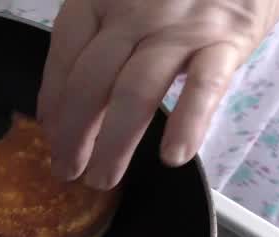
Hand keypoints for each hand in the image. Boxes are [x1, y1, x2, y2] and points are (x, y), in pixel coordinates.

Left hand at [37, 0, 278, 188]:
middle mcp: (134, 11)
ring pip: (136, 92)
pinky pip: (203, 86)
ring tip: (102, 179)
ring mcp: (181, 26)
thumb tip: (65, 103)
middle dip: (74, 135)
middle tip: (67, 171)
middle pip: (92, 81)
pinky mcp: (226, 40)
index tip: (52, 138)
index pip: (65, 56)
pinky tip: (174, 155)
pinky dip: (187, 123)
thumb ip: (100, 37)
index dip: (53, 103)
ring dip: (115, 144)